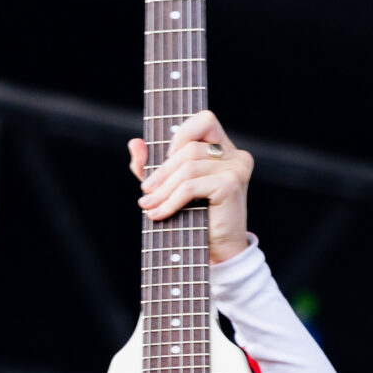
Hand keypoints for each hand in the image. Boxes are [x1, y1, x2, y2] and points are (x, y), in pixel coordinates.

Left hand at [127, 109, 252, 264]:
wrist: (218, 253)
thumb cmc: (194, 218)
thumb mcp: (168, 188)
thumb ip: (151, 164)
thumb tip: (135, 143)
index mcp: (224, 149)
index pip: (205, 120)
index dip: (180, 134)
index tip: (162, 161)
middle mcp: (235, 154)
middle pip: (189, 147)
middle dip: (161, 171)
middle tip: (145, 192)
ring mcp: (236, 167)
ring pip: (188, 167)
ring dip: (163, 189)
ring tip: (148, 206)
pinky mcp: (231, 184)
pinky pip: (191, 185)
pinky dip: (171, 200)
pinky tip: (160, 214)